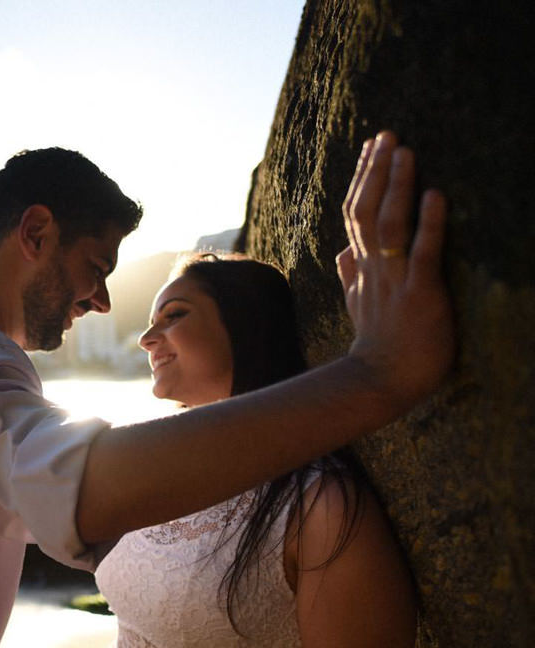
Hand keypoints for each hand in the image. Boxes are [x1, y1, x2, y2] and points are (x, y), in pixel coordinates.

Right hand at [339, 130, 452, 409]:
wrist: (381, 382)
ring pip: (388, 225)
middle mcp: (373, 268)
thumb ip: (350, 275)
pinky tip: (436, 195)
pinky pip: (422, 254)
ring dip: (396, 186)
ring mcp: (394, 280)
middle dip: (376, 171)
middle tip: (388, 135)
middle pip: (367, 211)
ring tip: (406, 152)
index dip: (363, 178)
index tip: (372, 147)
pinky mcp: (420, 294)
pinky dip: (429, 224)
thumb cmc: (378, 344)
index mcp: (361, 267)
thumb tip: (342, 252)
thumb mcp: (358, 304)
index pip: (355, 214)